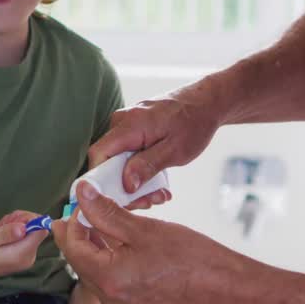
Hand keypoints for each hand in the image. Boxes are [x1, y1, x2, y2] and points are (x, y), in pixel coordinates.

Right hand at [0, 210, 47, 282]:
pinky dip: (12, 230)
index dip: (30, 219)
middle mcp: (29, 257)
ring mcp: (26, 257)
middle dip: (20, 220)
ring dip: (14, 224)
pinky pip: (23, 237)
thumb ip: (6, 233)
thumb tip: (24, 227)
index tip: (13, 219)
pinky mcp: (20, 255)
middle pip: (36, 229)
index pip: (41, 230)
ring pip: (29, 230)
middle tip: (1, 224)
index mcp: (22, 254)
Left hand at [54, 181, 239, 303]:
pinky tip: (119, 241)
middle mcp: (110, 299)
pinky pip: (111, 280)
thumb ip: (106, 212)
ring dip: (96, 245)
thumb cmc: (189, 258)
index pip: (73, 248)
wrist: (222, 287)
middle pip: (81, 261)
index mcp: (108, 279)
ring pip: (96, 271)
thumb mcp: (142, 228)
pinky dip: (110, 259)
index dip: (73, 222)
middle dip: (81, 233)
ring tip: (101, 220)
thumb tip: (83, 195)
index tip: (80, 202)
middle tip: (84, 208)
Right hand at [88, 80, 222, 194]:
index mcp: (129, 124)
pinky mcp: (132, 130)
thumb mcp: (175, 150)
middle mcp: (121, 121)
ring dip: (134, 181)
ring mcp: (125, 124)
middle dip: (125, 187)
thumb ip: (148, 165)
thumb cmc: (194, 123)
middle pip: (107, 161)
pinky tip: (156, 182)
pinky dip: (138, 170)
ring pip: (117, 161)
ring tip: (158, 193)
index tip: (121, 198)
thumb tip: (126, 184)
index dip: (101, 180)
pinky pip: (126, 154)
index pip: (98, 154)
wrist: (206, 102)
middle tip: (149, 201)